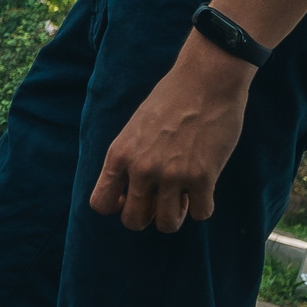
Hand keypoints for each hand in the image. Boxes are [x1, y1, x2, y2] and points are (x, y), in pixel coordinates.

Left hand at [88, 38, 254, 232]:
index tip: (133, 196)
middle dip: (148, 216)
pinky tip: (205, 187)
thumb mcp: (135, 128)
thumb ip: (129, 158)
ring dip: (176, 215)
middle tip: (162, 198)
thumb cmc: (171, 99)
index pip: (100, 204)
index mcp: (119, 154)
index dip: (117, 206)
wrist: (206, 81)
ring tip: (184, 195)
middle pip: (133, 221)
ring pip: (167, 225)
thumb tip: (129, 192)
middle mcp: (141, 168)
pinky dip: (204, 205)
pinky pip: (201, 213)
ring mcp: (172, 175)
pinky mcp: (203, 177)